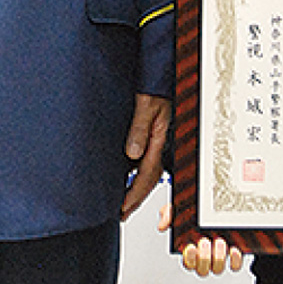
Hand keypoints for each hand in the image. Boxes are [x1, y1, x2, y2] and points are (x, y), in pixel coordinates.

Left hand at [121, 94, 170, 220]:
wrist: (161, 71)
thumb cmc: (155, 84)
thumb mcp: (146, 104)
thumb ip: (139, 128)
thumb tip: (132, 154)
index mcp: (160, 137)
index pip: (148, 174)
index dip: (134, 193)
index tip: (121, 208)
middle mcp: (160, 140)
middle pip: (150, 177)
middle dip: (136, 198)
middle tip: (122, 213)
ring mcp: (157, 137)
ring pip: (149, 169)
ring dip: (137, 186)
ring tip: (125, 200)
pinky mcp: (153, 132)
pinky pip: (147, 158)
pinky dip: (138, 171)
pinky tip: (128, 174)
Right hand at [157, 203, 242, 276]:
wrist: (217, 201)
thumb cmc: (193, 209)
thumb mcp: (178, 207)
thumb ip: (168, 214)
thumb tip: (162, 226)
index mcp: (189, 248)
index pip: (187, 262)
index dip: (189, 258)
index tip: (190, 247)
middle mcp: (204, 255)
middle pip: (202, 269)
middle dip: (203, 258)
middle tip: (205, 242)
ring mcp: (218, 255)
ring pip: (217, 268)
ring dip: (218, 258)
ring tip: (220, 241)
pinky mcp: (233, 252)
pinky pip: (235, 265)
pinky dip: (235, 260)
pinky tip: (234, 249)